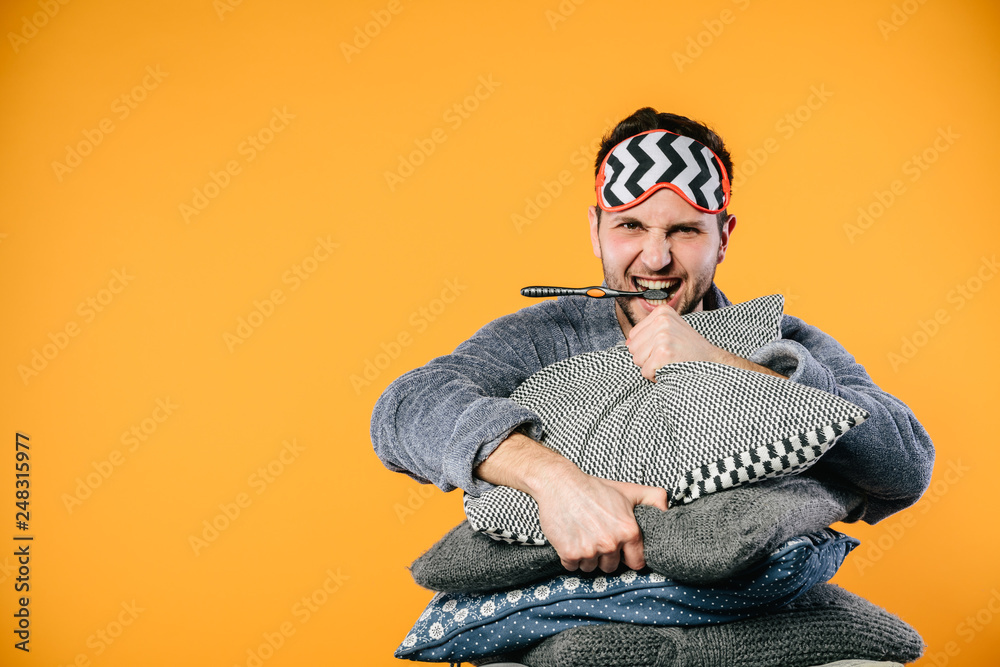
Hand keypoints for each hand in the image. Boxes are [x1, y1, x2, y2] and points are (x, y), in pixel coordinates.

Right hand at [475, 432, 667, 572]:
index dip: (628, 557)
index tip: (620, 550)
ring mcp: (589, 550)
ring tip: (583, 535)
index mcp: (629, 531)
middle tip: (597, 536)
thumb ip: (654, 499)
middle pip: (611, 567)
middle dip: (605, 556)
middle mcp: (611, 543)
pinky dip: (570, 557)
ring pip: (591, 568)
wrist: (560, 483)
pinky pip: (572, 567)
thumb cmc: (594, 488)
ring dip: (587, 557)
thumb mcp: (628, 491)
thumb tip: (668, 510)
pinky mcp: (569, 553)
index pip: (636, 563)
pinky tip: (571, 538)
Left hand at [625, 304, 723, 380]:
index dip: (647, 347)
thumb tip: (626, 343)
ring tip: (670, 361)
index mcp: (662, 312)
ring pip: (637, 360)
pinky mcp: (663, 353)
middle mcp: (661, 321)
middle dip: (647, 357)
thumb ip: (649, 333)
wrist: (713, 361)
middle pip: (632, 348)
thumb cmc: (691, 348)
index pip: (633, 335)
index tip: (665, 347)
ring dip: (652, 366)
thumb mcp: (672, 330)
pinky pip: (645, 372)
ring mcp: (662, 336)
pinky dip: (656, 376)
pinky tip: (671, 368)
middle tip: (668, 356)